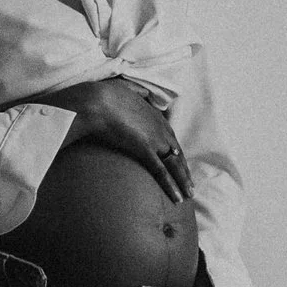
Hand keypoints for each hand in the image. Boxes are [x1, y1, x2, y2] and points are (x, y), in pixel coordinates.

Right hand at [64, 75, 191, 201]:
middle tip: (190, 184)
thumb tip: (141, 92)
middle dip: (184, 169)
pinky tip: (177, 197)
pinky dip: (171, 185)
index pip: (170, 136)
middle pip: (176, 152)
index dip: (175, 151)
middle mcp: (159, 126)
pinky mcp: (145, 149)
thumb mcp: (124, 89)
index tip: (179, 161)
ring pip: (174, 164)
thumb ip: (135, 91)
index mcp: (154, 114)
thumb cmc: (104, 95)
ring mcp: (154, 138)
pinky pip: (162, 171)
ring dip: (183, 181)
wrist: (96, 101)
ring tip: (188, 195)